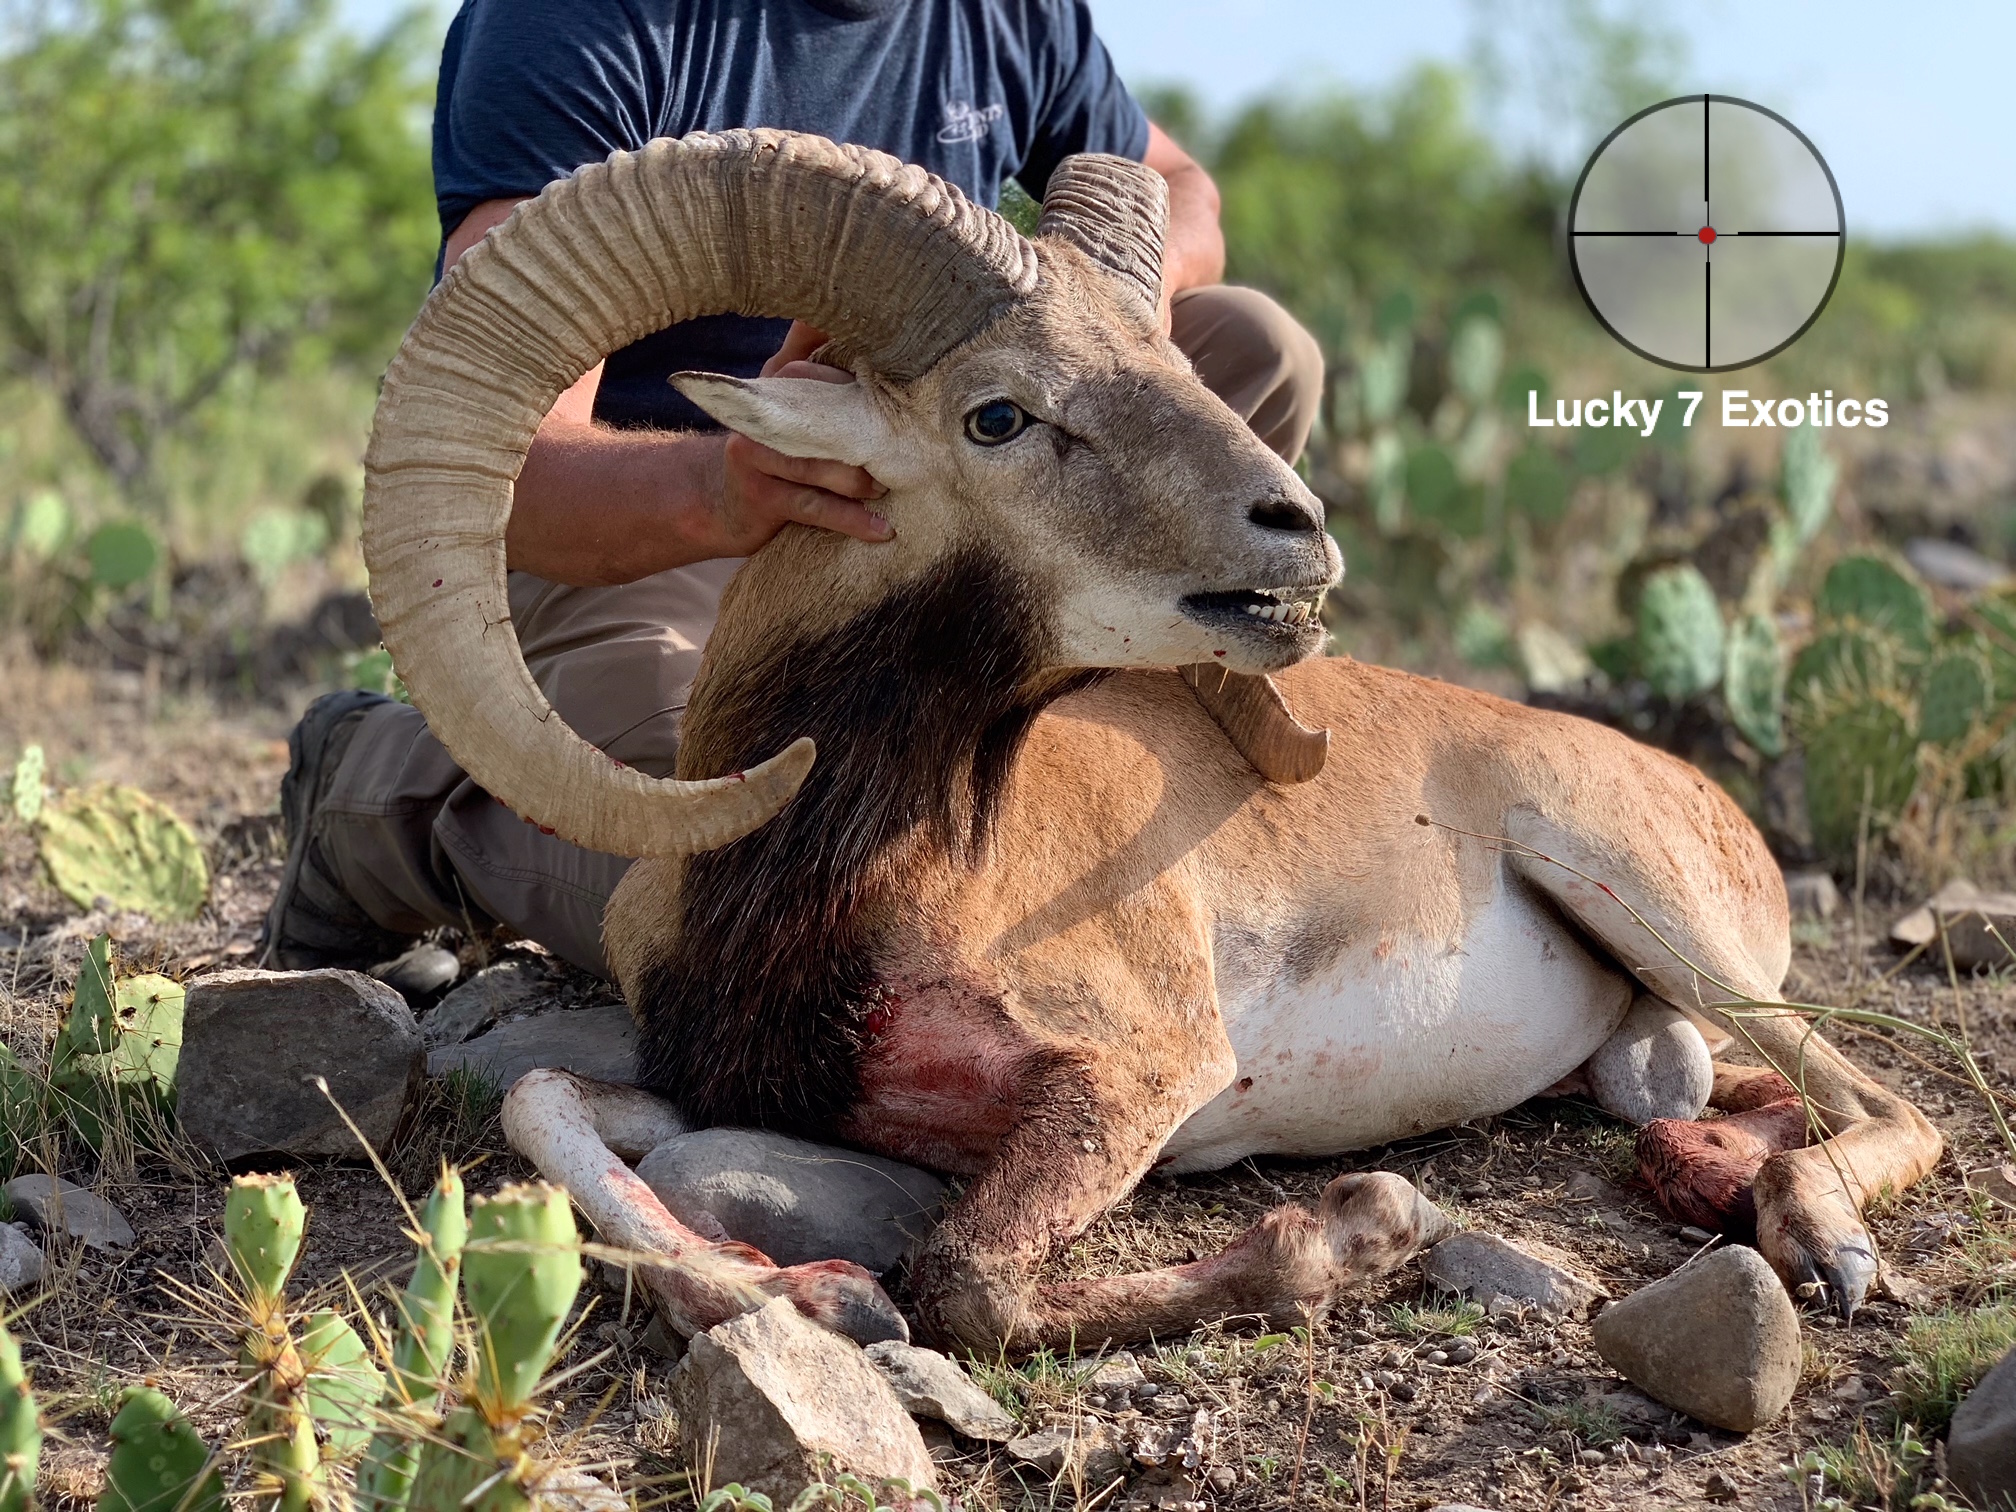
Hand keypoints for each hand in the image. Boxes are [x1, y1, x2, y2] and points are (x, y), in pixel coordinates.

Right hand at [707, 322, 891, 555]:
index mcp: (777, 383)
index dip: (863, 387)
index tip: (906, 395)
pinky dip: (853, 520)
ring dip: (861, 479)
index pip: (825, 375)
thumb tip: (823, 306)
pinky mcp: (762, 498)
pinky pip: (816, 508)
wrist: (717, 500)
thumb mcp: (783, 392)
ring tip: (887, 486)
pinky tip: (882, 530)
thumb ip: (807, 350)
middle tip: (908, 449)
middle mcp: (763, 415)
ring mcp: (759, 456)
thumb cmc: (770, 442)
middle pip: (825, 420)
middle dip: (868, 436)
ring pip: (822, 465)